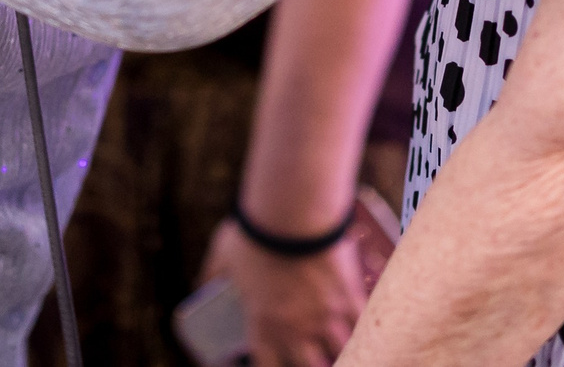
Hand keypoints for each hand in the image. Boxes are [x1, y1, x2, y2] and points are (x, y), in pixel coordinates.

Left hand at [202, 219, 366, 366]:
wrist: (291, 211)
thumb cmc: (254, 232)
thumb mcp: (222, 256)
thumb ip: (211, 278)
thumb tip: (200, 288)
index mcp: (263, 326)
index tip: (270, 362)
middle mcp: (297, 330)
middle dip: (309, 363)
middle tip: (308, 352)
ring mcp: (326, 317)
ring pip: (341, 352)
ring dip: (338, 350)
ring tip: (337, 343)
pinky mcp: (349, 298)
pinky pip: (363, 327)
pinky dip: (363, 329)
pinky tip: (364, 327)